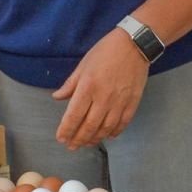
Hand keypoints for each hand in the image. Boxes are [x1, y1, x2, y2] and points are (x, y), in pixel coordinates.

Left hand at [52, 29, 149, 149]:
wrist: (134, 44)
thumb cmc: (105, 51)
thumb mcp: (83, 64)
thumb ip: (71, 84)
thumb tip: (57, 97)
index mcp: (88, 87)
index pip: (74, 115)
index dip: (66, 130)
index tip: (61, 139)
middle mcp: (103, 98)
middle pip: (89, 126)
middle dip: (78, 139)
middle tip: (72, 146)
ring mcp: (119, 102)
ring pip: (106, 128)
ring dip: (95, 139)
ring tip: (87, 143)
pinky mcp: (132, 103)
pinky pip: (122, 123)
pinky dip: (114, 133)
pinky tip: (108, 136)